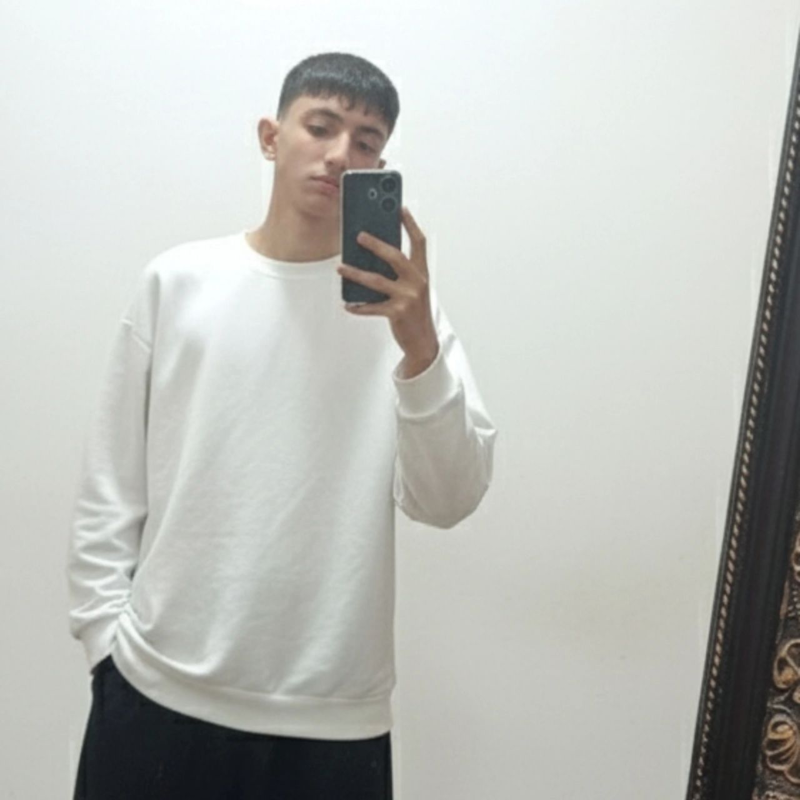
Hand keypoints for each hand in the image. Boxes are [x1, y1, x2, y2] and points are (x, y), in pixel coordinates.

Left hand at [337, 206, 438, 374]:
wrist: (424, 343)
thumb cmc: (415, 313)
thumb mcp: (413, 289)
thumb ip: (400, 273)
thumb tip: (373, 257)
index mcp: (422, 273)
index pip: (419, 242)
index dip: (410, 224)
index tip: (399, 208)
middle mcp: (418, 282)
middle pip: (395, 256)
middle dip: (376, 244)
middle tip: (359, 236)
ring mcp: (408, 298)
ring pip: (377, 281)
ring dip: (355, 273)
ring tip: (341, 267)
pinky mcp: (397, 313)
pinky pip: (372, 307)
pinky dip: (358, 306)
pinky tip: (347, 304)